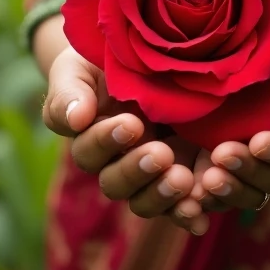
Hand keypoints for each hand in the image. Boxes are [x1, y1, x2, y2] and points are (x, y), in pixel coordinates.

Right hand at [43, 47, 199, 224]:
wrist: (141, 54)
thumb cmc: (103, 57)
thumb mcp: (80, 67)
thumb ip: (70, 92)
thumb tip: (75, 119)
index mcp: (88, 136)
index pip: (89, 150)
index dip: (106, 141)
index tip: (131, 123)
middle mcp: (114, 161)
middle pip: (115, 183)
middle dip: (137, 170)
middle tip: (160, 154)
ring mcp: (146, 172)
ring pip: (144, 200)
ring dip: (161, 195)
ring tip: (182, 180)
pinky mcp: (178, 174)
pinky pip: (178, 205)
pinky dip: (187, 213)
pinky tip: (200, 215)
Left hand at [183, 39, 269, 224]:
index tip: (261, 141)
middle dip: (249, 171)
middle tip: (223, 155)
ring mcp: (254, 167)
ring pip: (247, 193)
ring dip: (228, 189)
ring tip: (206, 179)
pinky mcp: (226, 167)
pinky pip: (219, 192)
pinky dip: (205, 198)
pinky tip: (189, 192)